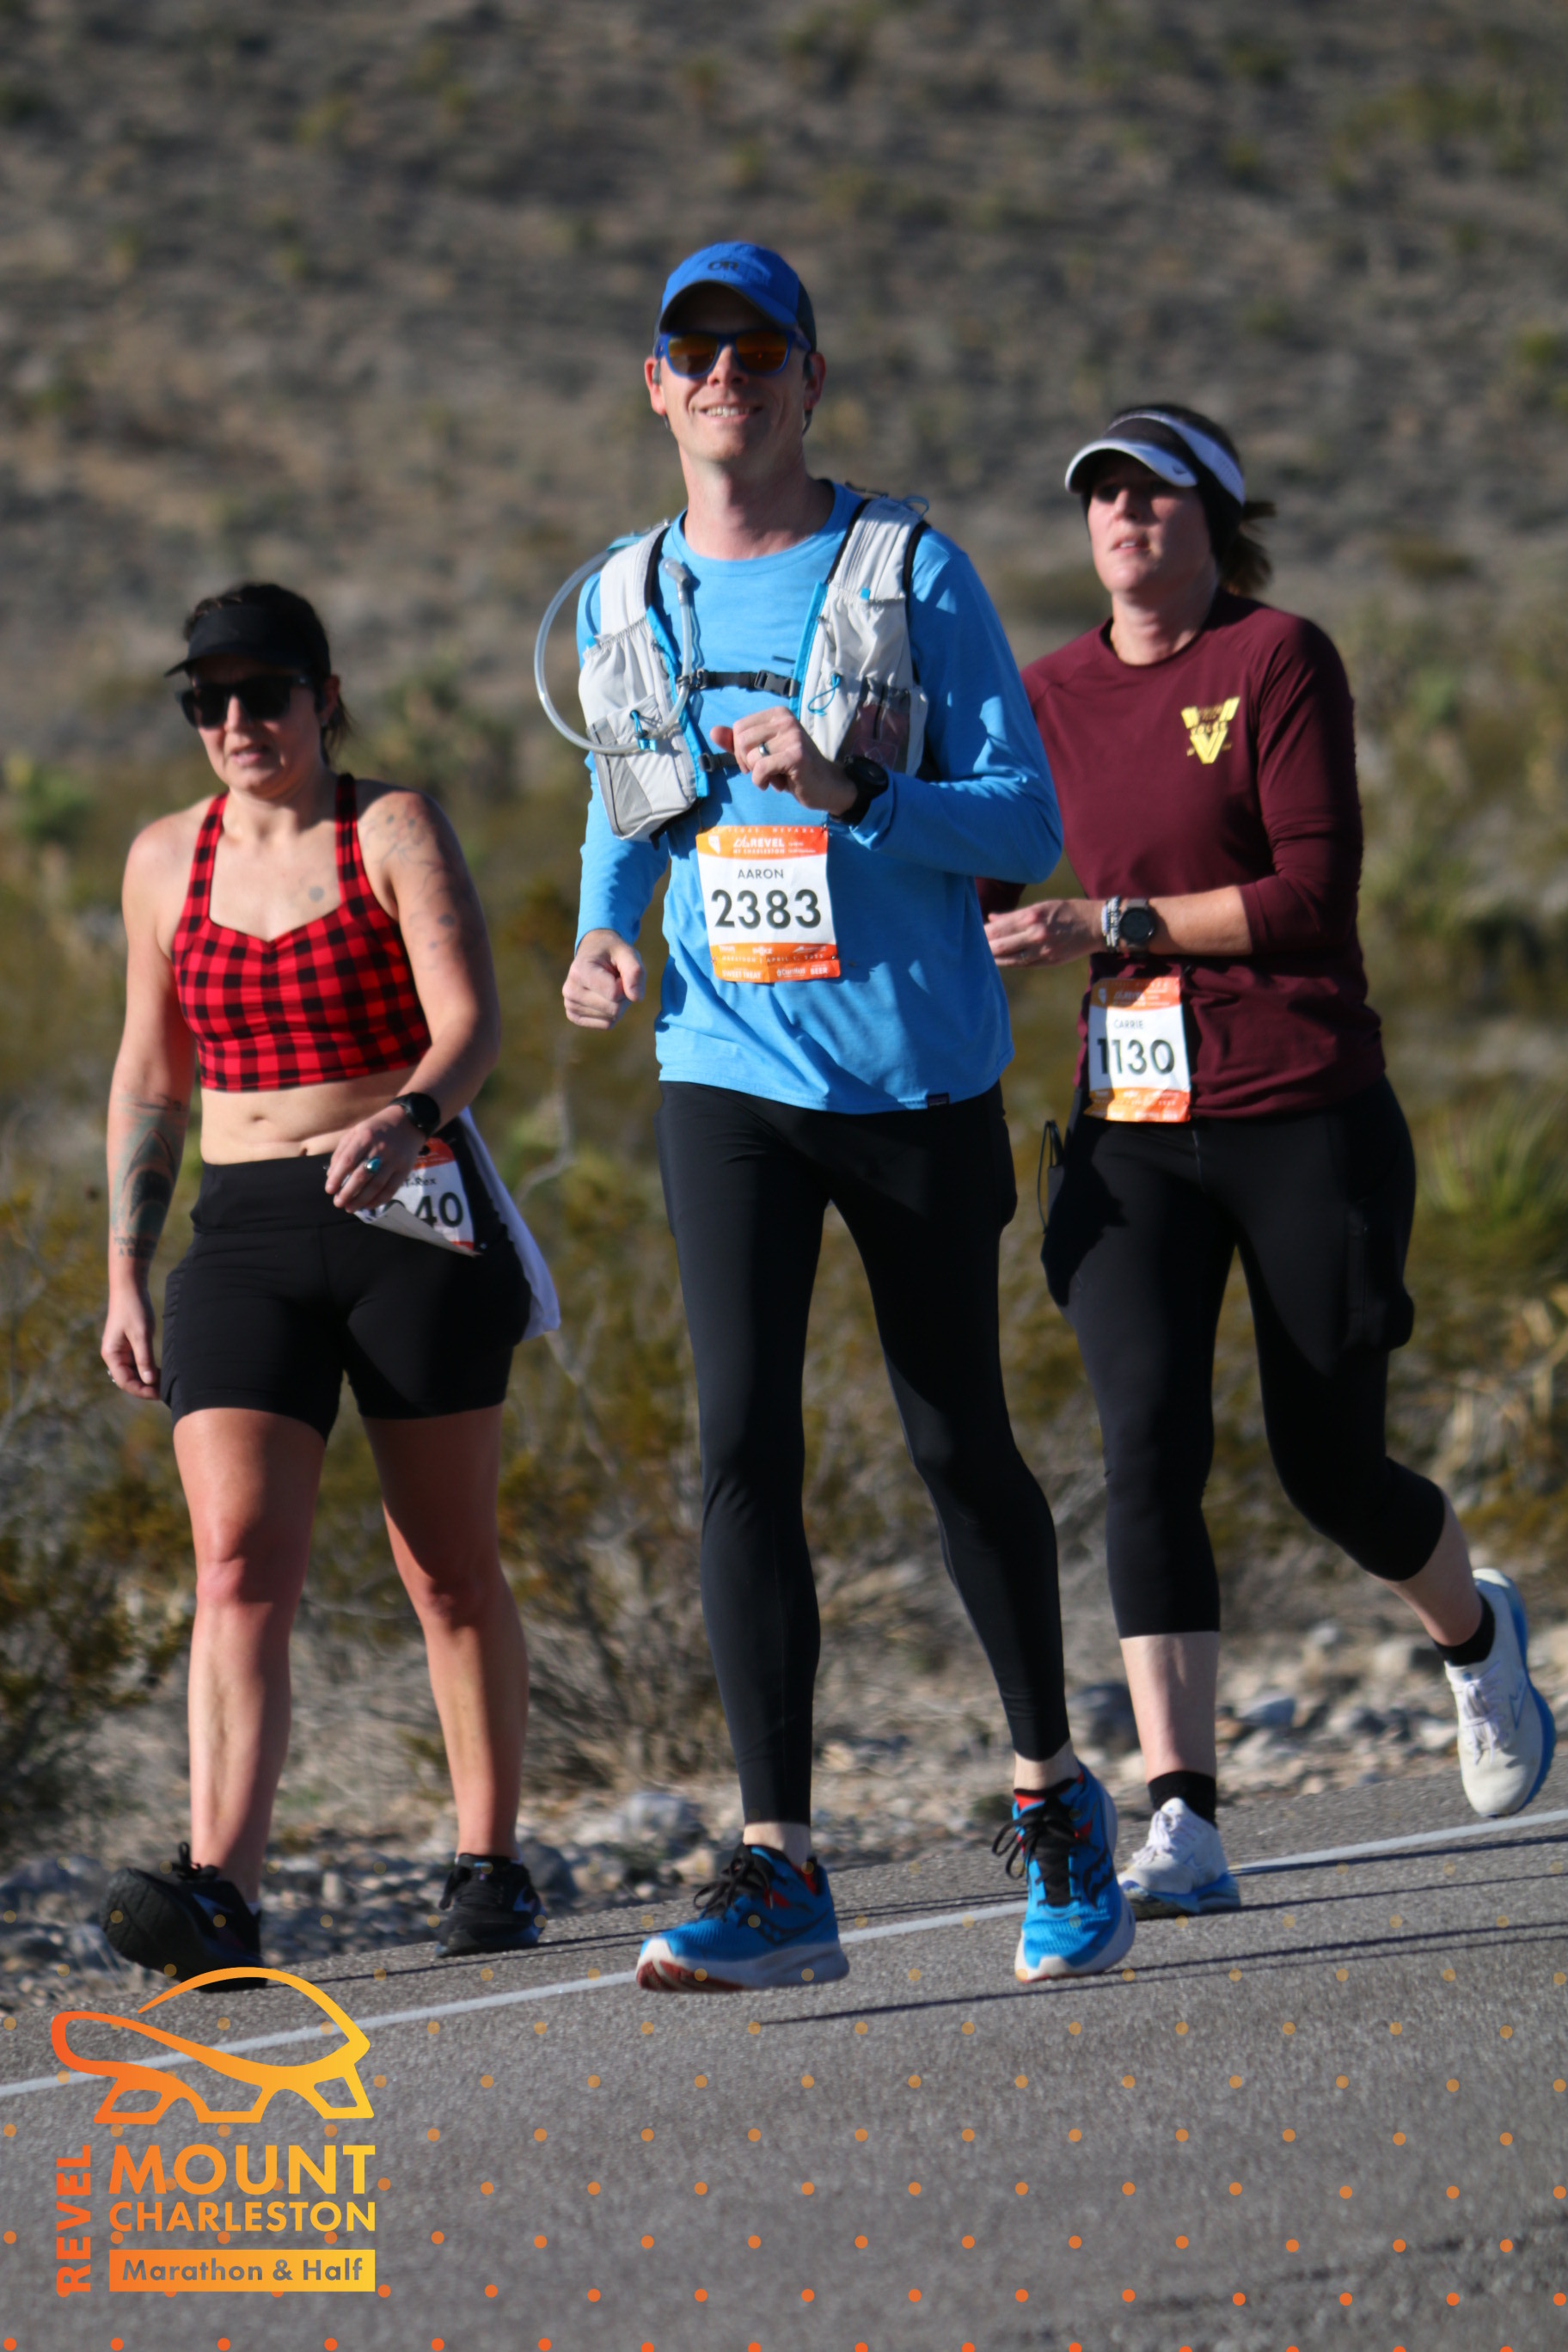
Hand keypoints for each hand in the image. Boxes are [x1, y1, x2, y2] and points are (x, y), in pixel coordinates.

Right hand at [103, 1282, 160, 1400]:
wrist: (130, 1288)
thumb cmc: (134, 1309)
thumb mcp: (141, 1335)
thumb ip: (144, 1358)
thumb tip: (149, 1381)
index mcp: (111, 1355)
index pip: (124, 1381)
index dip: (141, 1391)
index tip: (158, 1394)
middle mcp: (114, 1355)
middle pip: (129, 1379)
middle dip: (146, 1387)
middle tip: (166, 1391)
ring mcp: (121, 1351)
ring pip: (134, 1372)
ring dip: (148, 1379)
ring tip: (166, 1384)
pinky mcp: (129, 1345)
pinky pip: (137, 1363)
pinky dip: (148, 1369)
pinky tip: (161, 1372)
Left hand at [324, 1103, 426, 1212]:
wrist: (409, 1122)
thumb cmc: (377, 1128)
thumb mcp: (356, 1131)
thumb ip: (342, 1152)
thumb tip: (331, 1176)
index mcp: (365, 1137)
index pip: (348, 1161)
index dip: (337, 1177)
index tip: (329, 1190)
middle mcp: (380, 1149)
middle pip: (361, 1176)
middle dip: (347, 1193)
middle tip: (338, 1203)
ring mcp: (394, 1161)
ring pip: (376, 1186)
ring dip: (361, 1200)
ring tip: (350, 1208)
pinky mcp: (405, 1170)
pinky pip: (391, 1189)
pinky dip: (378, 1200)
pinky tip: (368, 1206)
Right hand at [563, 928, 644, 1030]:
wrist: (593, 953)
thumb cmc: (612, 952)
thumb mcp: (627, 953)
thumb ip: (635, 972)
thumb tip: (636, 998)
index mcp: (579, 971)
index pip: (614, 993)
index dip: (626, 985)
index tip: (621, 972)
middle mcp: (570, 991)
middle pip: (614, 1009)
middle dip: (624, 996)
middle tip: (617, 980)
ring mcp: (570, 1005)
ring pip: (611, 1018)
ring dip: (619, 1004)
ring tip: (610, 986)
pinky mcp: (574, 1016)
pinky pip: (606, 1025)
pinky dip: (612, 1013)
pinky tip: (604, 997)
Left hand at [711, 710, 856, 817]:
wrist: (825, 786)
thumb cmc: (792, 769)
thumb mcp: (763, 753)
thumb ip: (738, 743)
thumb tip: (713, 732)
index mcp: (777, 714)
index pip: (739, 727)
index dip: (739, 750)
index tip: (755, 762)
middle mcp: (785, 720)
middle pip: (742, 740)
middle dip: (747, 762)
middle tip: (764, 772)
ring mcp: (792, 736)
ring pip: (751, 756)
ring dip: (758, 774)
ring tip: (776, 777)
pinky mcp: (796, 755)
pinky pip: (761, 768)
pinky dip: (761, 781)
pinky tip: (776, 785)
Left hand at [985, 899, 1104, 968]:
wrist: (1096, 926)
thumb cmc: (1068, 911)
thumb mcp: (1043, 906)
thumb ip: (1016, 915)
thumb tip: (991, 919)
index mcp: (1032, 916)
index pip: (999, 927)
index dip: (983, 932)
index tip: (973, 932)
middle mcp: (1035, 934)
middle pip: (1001, 945)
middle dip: (985, 946)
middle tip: (972, 946)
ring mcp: (1042, 950)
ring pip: (1009, 958)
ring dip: (994, 958)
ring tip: (982, 956)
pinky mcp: (1048, 961)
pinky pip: (1022, 964)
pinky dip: (1009, 963)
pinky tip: (999, 961)